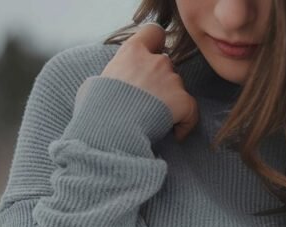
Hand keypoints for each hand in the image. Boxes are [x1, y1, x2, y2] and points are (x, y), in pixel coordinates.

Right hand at [100, 23, 198, 140]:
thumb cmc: (98, 111)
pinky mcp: (183, 100)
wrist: (113, 129)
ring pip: (178, 87)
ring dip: (171, 102)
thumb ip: (110, 78)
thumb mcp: (95, 85)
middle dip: (161, 81)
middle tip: (150, 103)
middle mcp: (155, 61)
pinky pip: (191, 111)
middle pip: (165, 65)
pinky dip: (185, 123)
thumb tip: (106, 87)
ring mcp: (171, 80)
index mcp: (132, 52)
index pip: (153, 33)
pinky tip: (174, 135)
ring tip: (157, 122)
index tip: (152, 58)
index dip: (156, 44)